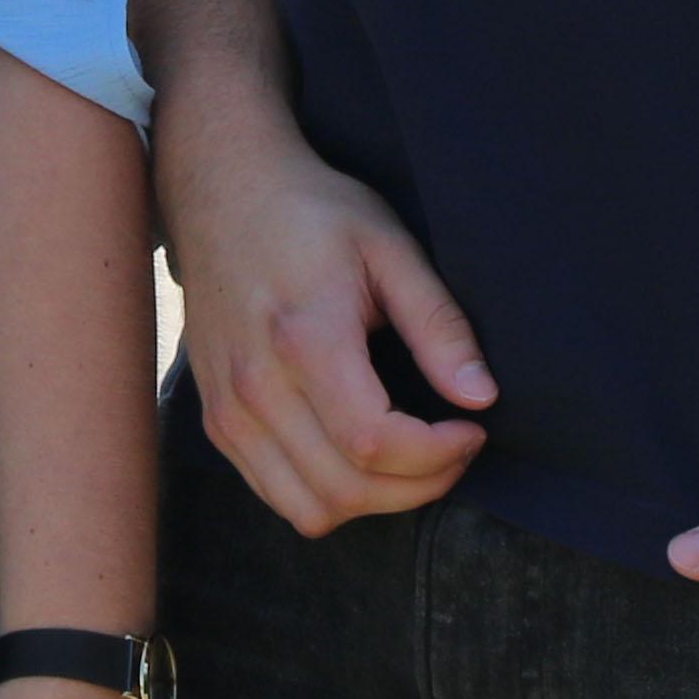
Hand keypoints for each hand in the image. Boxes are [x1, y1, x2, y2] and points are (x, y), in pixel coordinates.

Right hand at [156, 98, 491, 536]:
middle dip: (419, 486)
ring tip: (409, 459)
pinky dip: (327, 495)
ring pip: (310, 509)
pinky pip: (277, 495)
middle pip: (347, 489)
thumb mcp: (389, 248)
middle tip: (453, 448)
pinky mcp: (216, 419)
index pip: (375, 443)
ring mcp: (228, 408)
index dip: (438, 456)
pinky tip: (358, 454)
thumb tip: (481, 398)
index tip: (471, 429)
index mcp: (304, 338)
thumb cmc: (312, 213)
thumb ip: (438, 326)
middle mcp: (256, 385)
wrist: (221, 190)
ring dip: (374, 501)